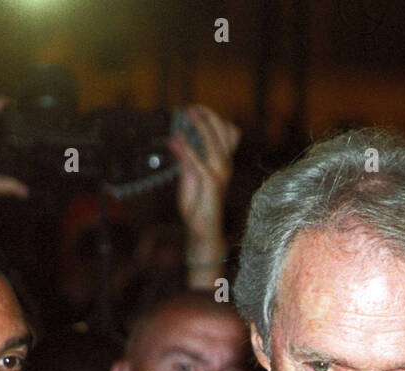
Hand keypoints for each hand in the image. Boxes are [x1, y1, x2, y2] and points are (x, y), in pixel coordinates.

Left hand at [173, 105, 240, 286]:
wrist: (204, 228)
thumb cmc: (198, 203)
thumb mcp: (190, 176)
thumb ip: (186, 158)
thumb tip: (176, 138)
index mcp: (222, 161)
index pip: (227, 132)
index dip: (213, 118)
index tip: (196, 109)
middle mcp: (225, 164)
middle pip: (224, 131)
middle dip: (207, 116)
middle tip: (190, 108)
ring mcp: (220, 173)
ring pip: (214, 142)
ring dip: (200, 126)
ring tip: (187, 115)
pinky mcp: (211, 183)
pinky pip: (198, 160)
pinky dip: (187, 149)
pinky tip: (176, 140)